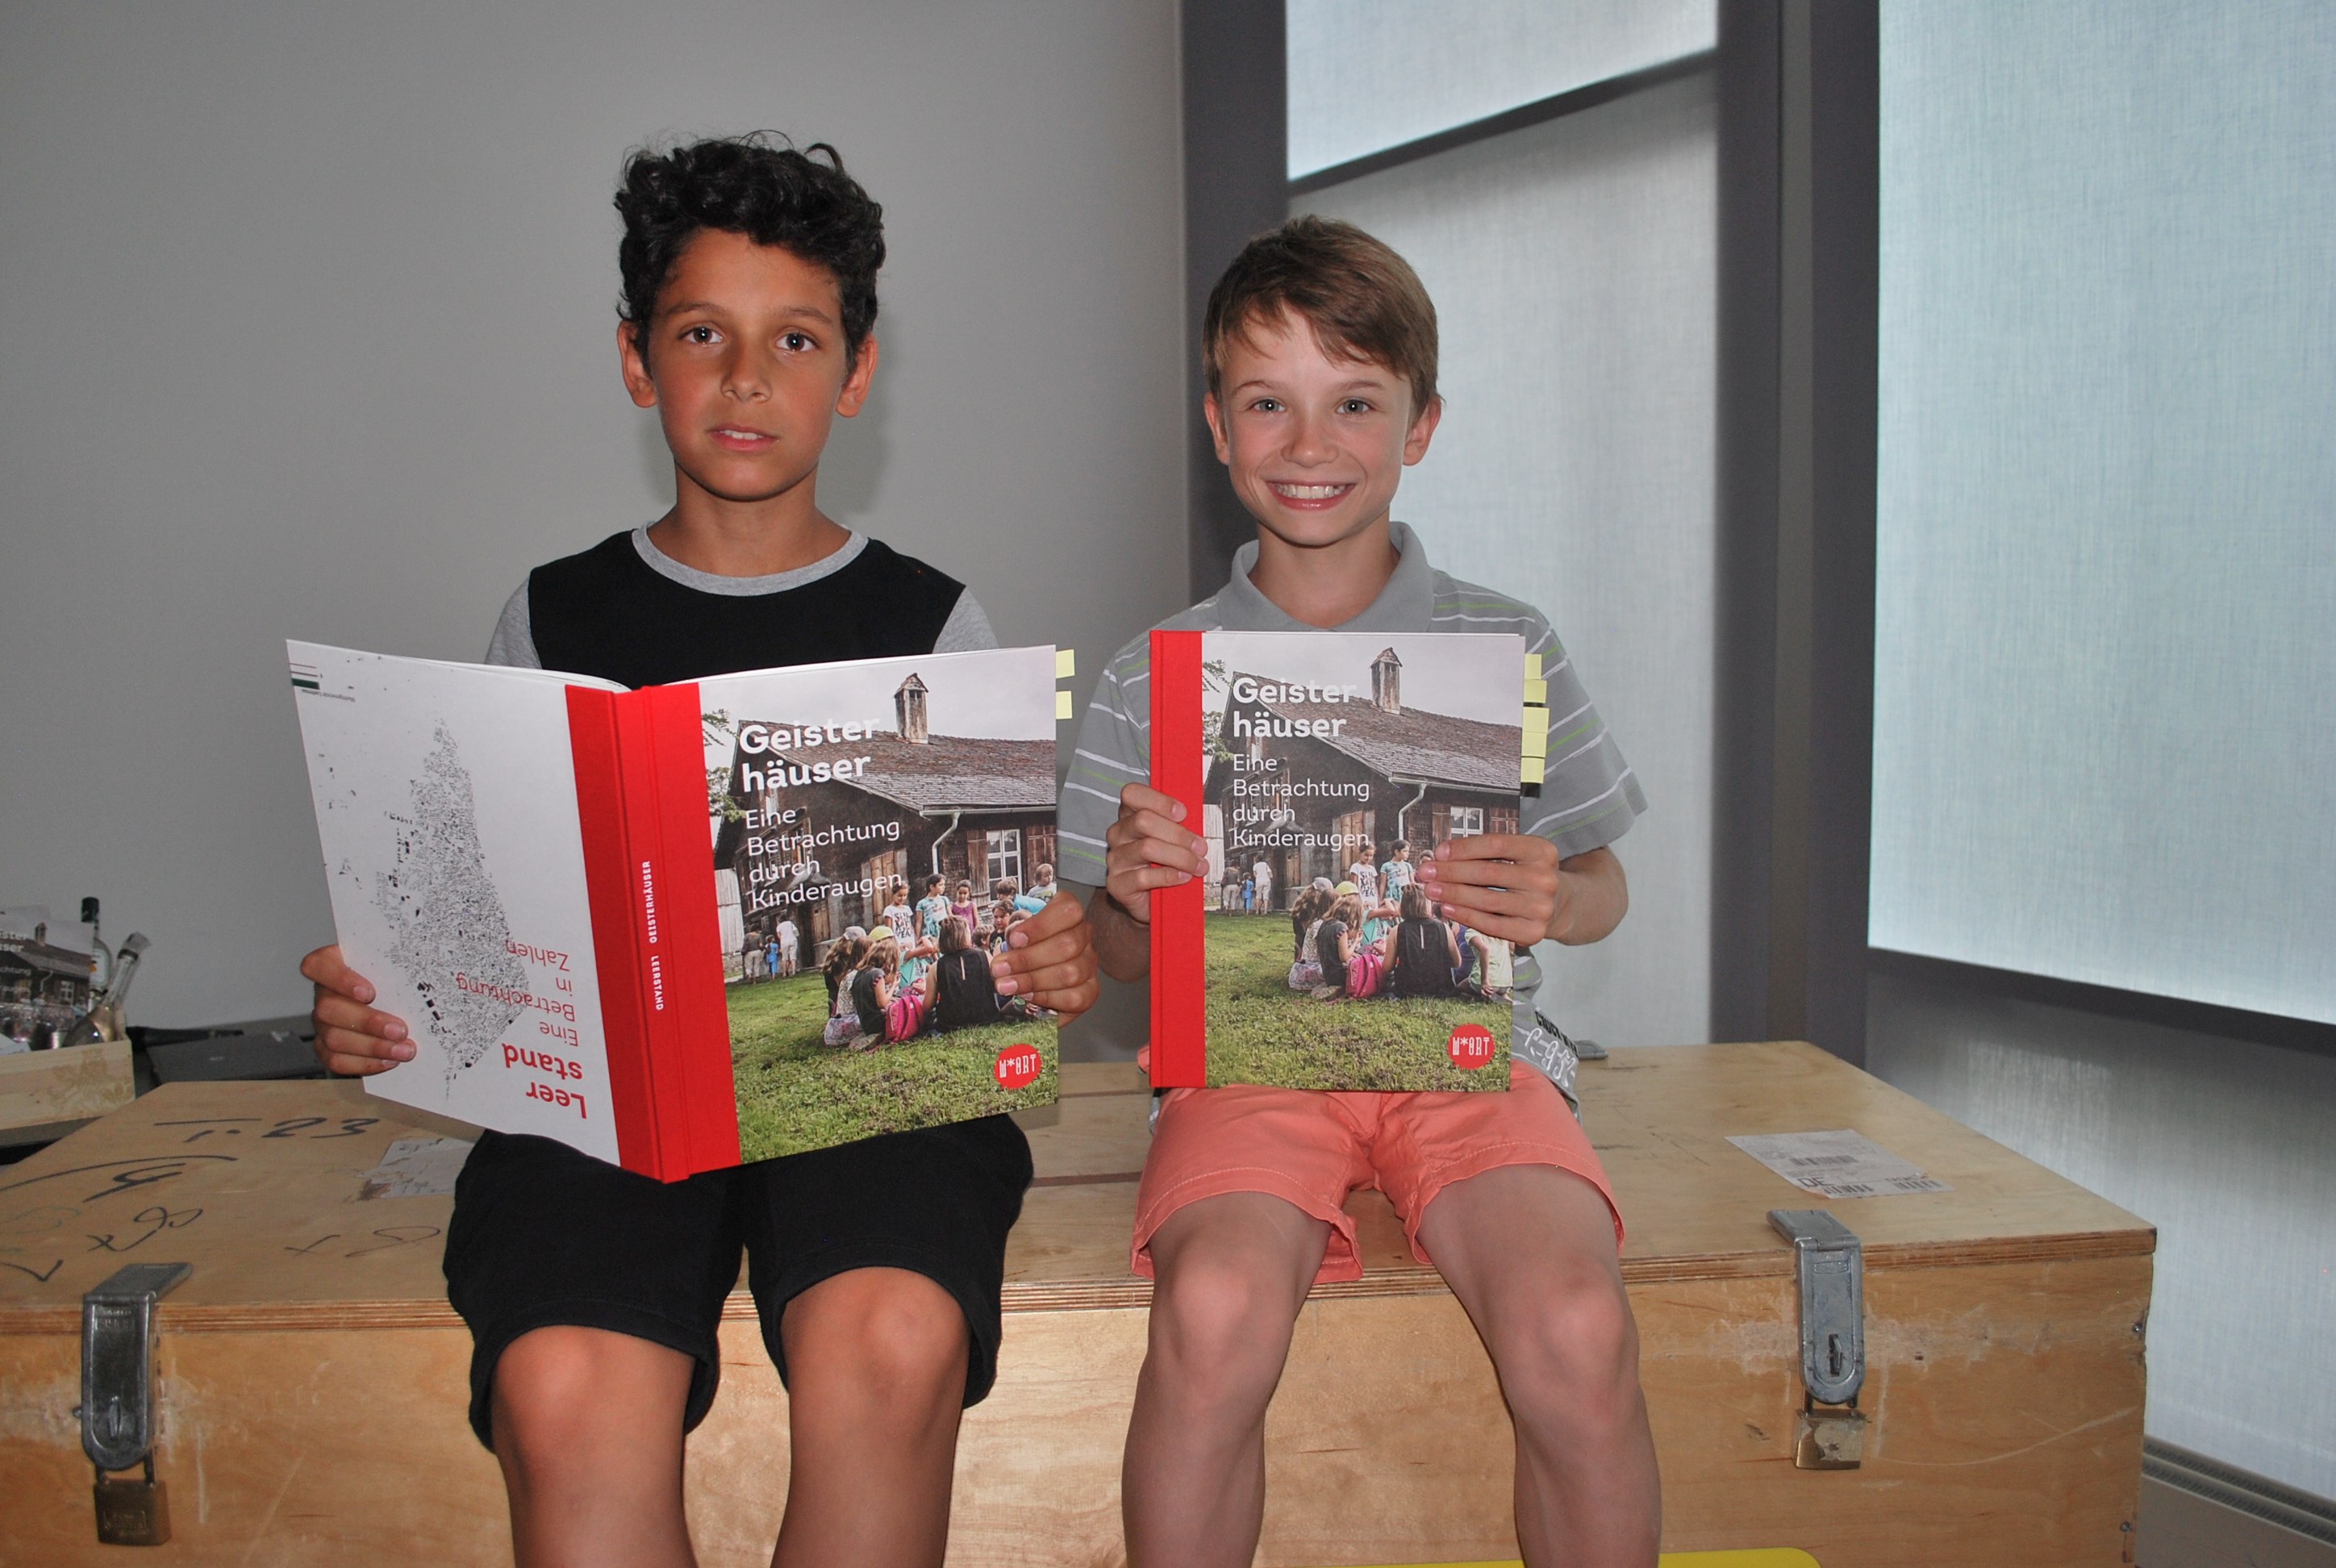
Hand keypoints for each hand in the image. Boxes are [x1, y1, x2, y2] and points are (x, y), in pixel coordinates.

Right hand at [299, 944, 415, 1075]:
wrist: (396, 998)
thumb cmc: (396, 974)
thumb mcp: (398, 959)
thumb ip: (403, 957)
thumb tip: (430, 956)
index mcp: (333, 964)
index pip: (318, 966)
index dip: (339, 979)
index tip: (369, 992)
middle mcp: (323, 994)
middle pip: (329, 1009)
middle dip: (368, 1022)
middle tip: (400, 1030)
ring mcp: (323, 1023)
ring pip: (334, 1038)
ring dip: (373, 1047)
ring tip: (404, 1050)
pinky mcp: (328, 1047)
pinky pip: (337, 1061)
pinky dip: (365, 1063)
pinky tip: (390, 1061)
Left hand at [991, 892, 1099, 1020]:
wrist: (1032, 973)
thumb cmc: (1023, 946)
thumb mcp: (1017, 932)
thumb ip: (1014, 933)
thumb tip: (1006, 944)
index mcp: (1068, 912)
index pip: (1067, 911)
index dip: (1040, 926)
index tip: (1014, 939)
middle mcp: (1083, 935)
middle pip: (1067, 945)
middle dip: (1027, 959)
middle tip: (1000, 968)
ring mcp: (1089, 963)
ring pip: (1070, 973)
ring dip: (1032, 980)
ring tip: (1006, 985)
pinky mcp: (1090, 990)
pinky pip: (1074, 997)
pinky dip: (1046, 998)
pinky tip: (1027, 995)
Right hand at [1102, 782, 1208, 922]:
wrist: (1151, 902)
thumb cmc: (1164, 865)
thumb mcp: (1173, 840)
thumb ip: (1180, 826)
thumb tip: (1201, 818)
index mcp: (1130, 815)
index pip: (1132, 794)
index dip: (1158, 800)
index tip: (1183, 813)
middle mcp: (1118, 833)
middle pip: (1143, 820)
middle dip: (1178, 833)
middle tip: (1201, 846)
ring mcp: (1115, 859)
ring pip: (1147, 848)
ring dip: (1180, 856)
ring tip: (1199, 866)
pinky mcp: (1117, 883)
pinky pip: (1144, 877)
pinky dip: (1169, 876)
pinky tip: (1184, 878)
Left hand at [1412, 834, 1560, 946]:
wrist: (1561, 904)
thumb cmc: (1527, 874)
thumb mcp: (1518, 855)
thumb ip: (1486, 853)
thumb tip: (1441, 857)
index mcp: (1541, 851)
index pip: (1496, 844)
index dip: (1463, 848)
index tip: (1439, 852)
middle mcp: (1545, 878)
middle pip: (1487, 872)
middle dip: (1450, 872)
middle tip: (1425, 872)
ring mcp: (1541, 907)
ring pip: (1486, 900)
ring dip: (1452, 894)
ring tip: (1430, 890)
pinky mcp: (1533, 932)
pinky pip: (1491, 925)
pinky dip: (1466, 915)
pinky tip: (1447, 908)